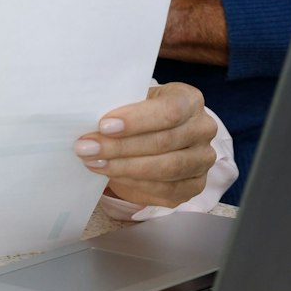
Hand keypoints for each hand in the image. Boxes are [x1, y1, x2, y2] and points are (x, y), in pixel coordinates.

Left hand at [74, 83, 216, 208]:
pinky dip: (135, 184)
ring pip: (165, 169)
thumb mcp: (136, 100)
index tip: (103, 125)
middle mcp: (203, 129)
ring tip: (94, 163)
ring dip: (124, 168)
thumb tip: (89, 119)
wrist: (159, 133)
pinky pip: (165, 190)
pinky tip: (112, 176)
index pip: (169, 111)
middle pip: (163, 142)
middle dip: (120, 147)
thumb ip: (121, 106)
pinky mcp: (195, 185)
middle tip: (87, 149)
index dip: (136, 120)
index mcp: (190, 100)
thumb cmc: (143, 114)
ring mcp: (202, 160)